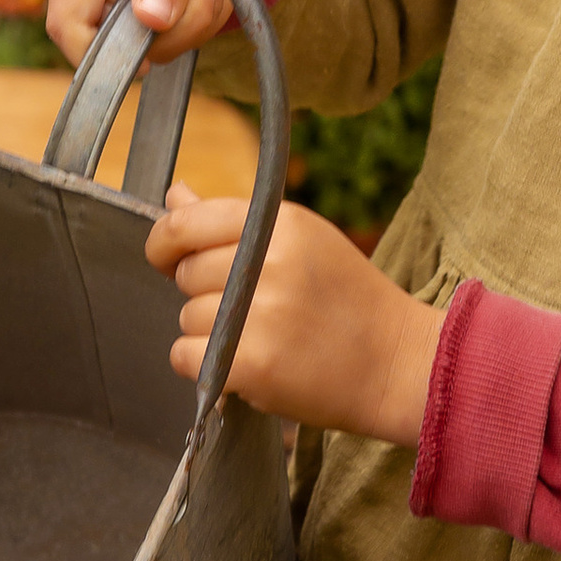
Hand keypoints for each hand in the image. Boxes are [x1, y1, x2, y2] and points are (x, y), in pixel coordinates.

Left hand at [149, 188, 443, 442]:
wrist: (398, 364)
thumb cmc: (347, 300)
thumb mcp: (301, 242)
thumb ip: (232, 220)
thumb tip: (173, 195)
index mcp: (282, 223)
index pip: (186, 222)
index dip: (163, 242)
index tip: (165, 258)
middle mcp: (270, 263)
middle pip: (185, 273)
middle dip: (205, 293)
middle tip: (253, 308)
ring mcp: (262, 314)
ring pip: (187, 318)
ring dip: (211, 333)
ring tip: (264, 336)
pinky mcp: (254, 363)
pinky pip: (187, 356)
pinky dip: (204, 366)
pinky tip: (244, 364)